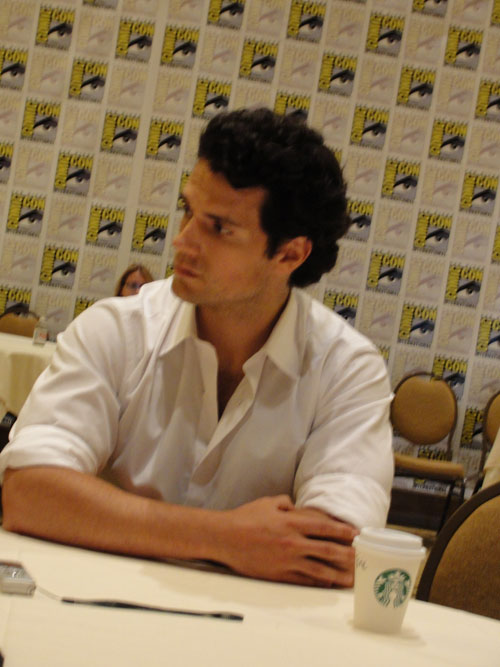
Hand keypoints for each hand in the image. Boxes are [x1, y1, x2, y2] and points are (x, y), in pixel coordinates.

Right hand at [217, 495, 357, 586]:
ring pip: (320, 569)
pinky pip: (304, 580)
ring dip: (338, 574)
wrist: (225, 538)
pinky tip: (329, 584)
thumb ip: (287, 504)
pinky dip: (319, 582)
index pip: (324, 527)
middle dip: (347, 554)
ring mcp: (287, 561)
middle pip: (328, 550)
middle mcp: (293, 542)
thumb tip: (298, 507)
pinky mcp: (279, 575)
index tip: (356, 534)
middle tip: (361, 557)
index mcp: (291, 522)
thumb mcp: (268, 503)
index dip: (343, 531)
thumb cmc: (245, 518)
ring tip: (352, 577)